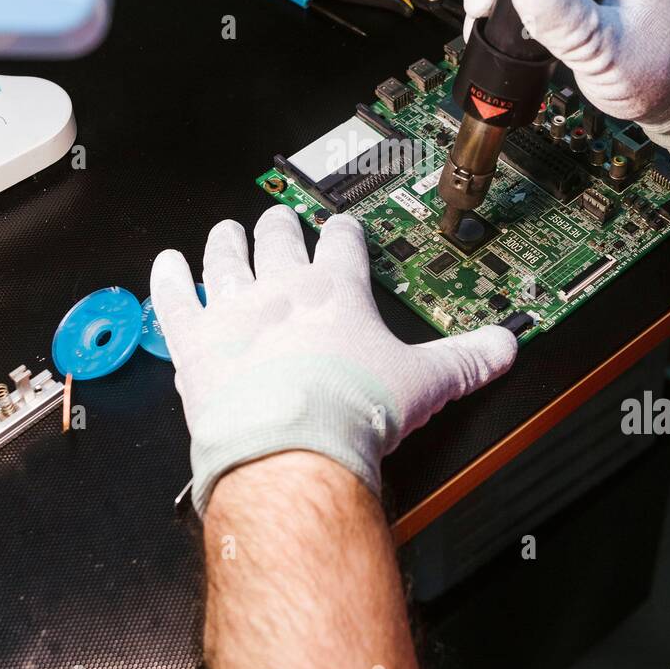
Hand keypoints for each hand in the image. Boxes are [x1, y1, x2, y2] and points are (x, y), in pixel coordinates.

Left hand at [151, 207, 516, 514]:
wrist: (291, 449)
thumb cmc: (350, 414)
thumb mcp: (425, 384)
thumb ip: (467, 361)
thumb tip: (505, 347)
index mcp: (336, 291)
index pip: (342, 244)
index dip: (343, 232)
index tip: (342, 229)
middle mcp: (282, 289)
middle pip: (279, 238)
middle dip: (282, 226)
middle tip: (281, 220)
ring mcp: (233, 311)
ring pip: (224, 256)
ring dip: (226, 241)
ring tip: (227, 231)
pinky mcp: (193, 342)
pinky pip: (172, 298)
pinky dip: (165, 279)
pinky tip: (164, 264)